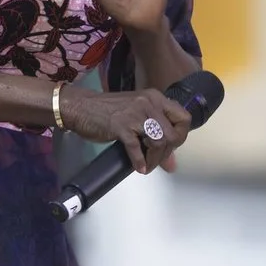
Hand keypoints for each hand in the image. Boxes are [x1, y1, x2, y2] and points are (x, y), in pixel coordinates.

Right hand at [63, 84, 191, 173]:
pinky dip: (139, 161)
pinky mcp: (121, 125)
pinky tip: (138, 167)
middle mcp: (149, 103)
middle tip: (157, 159)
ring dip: (155, 159)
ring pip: (158, 141)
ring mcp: (135, 113)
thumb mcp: (136, 118)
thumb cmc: (109, 112)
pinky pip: (137, 147)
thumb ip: (155, 136)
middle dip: (168, 152)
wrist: (81, 107)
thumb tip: (171, 164)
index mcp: (156, 98)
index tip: (170, 146)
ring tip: (147, 165)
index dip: (181, 136)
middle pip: (173, 133)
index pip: (184, 118)